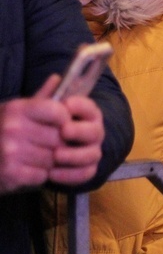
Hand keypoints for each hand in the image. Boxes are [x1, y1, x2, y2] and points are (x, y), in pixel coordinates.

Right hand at [0, 76, 69, 193]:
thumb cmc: (0, 131)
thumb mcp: (17, 111)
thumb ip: (41, 97)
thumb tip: (58, 78)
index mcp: (17, 109)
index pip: (57, 110)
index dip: (65, 119)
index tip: (64, 125)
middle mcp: (12, 128)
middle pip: (59, 137)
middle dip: (60, 144)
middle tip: (52, 146)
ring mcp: (9, 151)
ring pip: (52, 158)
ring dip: (50, 161)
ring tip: (38, 158)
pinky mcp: (9, 173)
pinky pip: (41, 175)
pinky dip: (39, 175)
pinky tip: (29, 169)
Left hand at [49, 95, 103, 184]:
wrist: (45, 148)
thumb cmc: (46, 125)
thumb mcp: (44, 110)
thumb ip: (49, 97)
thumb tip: (55, 78)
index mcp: (87, 114)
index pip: (90, 107)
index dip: (80, 106)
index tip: (66, 104)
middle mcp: (94, 132)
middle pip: (95, 131)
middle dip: (80, 131)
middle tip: (63, 131)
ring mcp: (92, 151)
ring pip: (92, 154)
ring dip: (75, 155)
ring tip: (56, 156)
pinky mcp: (87, 169)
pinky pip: (85, 174)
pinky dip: (70, 175)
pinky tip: (52, 173)